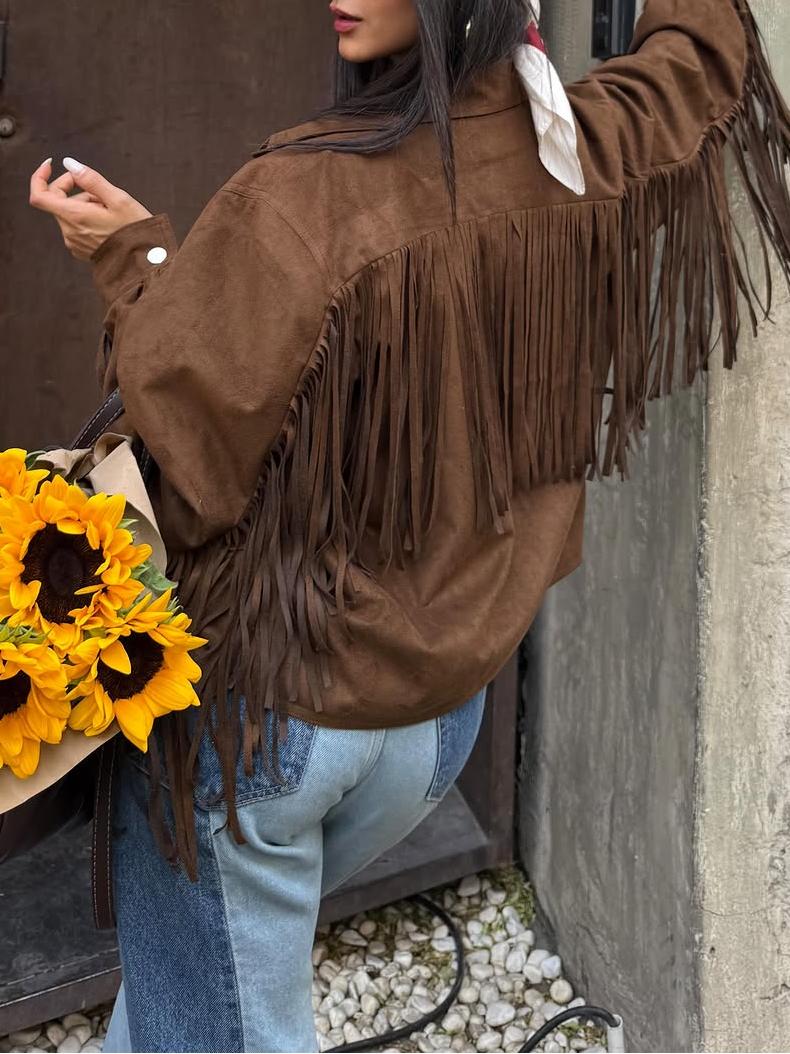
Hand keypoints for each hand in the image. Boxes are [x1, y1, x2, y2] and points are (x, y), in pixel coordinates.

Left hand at [29, 157, 152, 259]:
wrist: (146, 265)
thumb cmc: (135, 232)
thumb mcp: (118, 198)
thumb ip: (91, 179)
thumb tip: (69, 163)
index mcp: (75, 216)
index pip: (39, 195)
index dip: (39, 176)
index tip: (51, 164)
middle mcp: (69, 231)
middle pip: (57, 201)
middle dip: (74, 188)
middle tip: (99, 189)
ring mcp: (74, 243)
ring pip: (69, 213)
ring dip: (84, 204)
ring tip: (110, 210)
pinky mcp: (81, 250)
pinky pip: (76, 227)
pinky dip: (87, 218)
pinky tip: (107, 222)